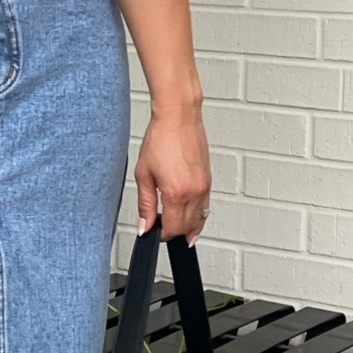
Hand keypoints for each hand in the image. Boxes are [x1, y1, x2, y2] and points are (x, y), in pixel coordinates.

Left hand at [134, 109, 210, 241]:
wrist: (179, 118)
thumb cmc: (161, 139)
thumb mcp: (143, 174)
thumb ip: (145, 204)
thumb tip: (145, 225)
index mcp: (176, 193)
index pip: (172, 228)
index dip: (162, 234)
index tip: (153, 230)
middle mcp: (194, 192)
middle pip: (188, 228)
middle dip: (174, 232)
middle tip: (161, 227)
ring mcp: (204, 187)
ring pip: (200, 220)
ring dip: (188, 226)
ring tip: (175, 225)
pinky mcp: (209, 180)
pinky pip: (206, 206)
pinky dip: (197, 214)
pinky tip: (187, 213)